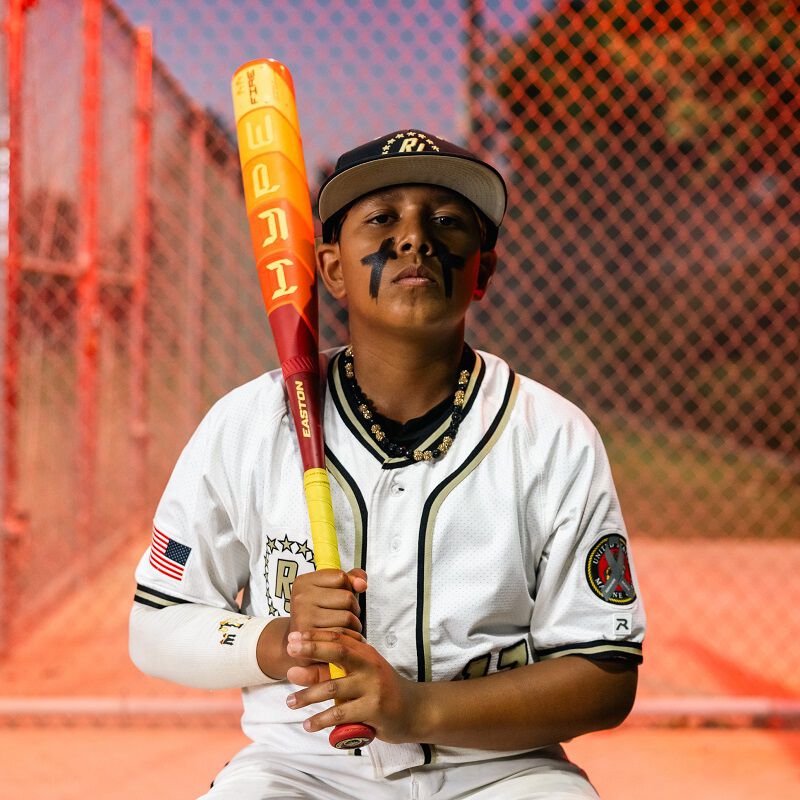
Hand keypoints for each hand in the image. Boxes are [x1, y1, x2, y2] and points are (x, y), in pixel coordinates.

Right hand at [256, 568, 366, 678]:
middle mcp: (301, 597)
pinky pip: (342, 634)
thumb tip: (362, 584)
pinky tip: (343, 638)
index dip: (348, 588)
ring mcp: (304, 617)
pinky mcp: (311, 637)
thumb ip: (350, 579)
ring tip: (345, 627)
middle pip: (347, 597)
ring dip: (354, 624)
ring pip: (347, 617)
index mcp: (304, 582)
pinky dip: (350, 637)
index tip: (341, 597)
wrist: (299, 646)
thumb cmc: (319, 615)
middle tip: (345, 615)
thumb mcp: (330, 592)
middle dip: (354, 608)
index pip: (341, 577)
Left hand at [284, 629, 422, 742]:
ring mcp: (372, 687)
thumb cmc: (381, 690)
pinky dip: (322, 720)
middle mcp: (370, 666)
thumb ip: (337, 669)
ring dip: (308, 695)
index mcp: (366, 653)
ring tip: (290, 702)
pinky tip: (308, 724)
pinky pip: (342, 714)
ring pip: (334, 687)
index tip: (293, 638)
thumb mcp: (364, 673)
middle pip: (338, 652)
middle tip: (289, 653)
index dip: (315, 636)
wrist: (414, 711)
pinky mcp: (373, 709)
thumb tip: (298, 667)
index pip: (339, 638)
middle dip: (312, 650)